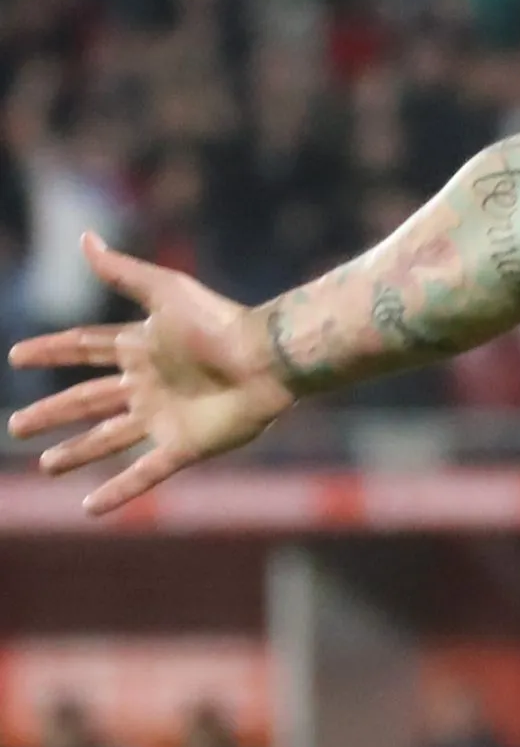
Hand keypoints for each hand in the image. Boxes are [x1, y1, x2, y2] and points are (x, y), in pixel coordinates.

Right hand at [6, 233, 294, 514]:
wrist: (267, 358)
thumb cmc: (219, 322)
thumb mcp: (165, 290)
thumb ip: (122, 271)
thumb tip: (84, 237)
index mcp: (143, 346)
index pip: (86, 348)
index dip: (53, 351)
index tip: (16, 354)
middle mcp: (149, 384)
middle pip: (88, 399)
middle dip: (53, 412)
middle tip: (16, 425)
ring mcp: (165, 417)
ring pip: (108, 439)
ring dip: (77, 452)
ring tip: (46, 466)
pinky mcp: (184, 446)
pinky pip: (144, 474)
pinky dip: (118, 492)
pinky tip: (89, 509)